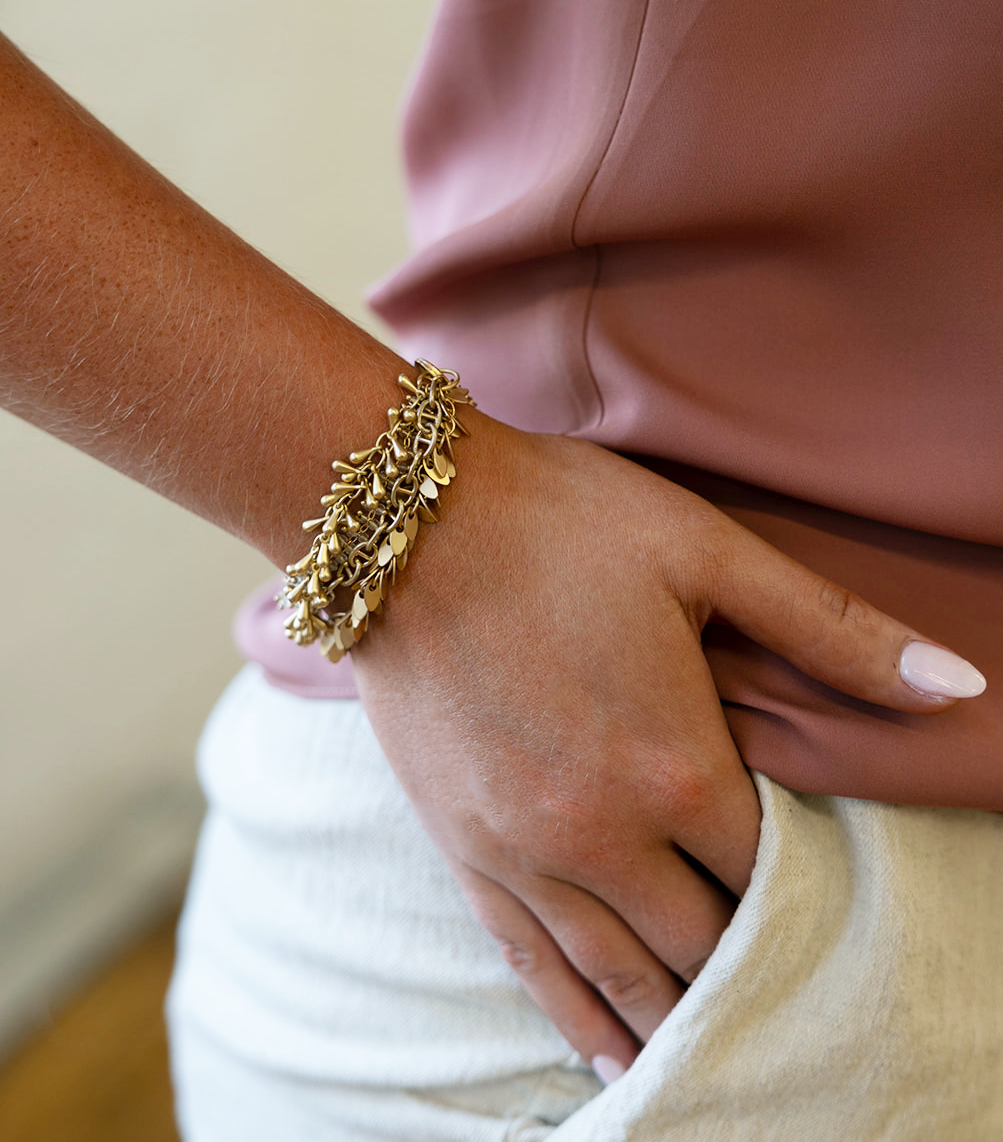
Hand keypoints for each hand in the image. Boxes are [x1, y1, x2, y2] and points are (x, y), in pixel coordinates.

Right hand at [351, 410, 978, 1077]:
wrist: (408, 522)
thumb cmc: (561, 524)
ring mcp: (524, 851)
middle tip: (787, 987)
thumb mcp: (707, 553)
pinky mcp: (462, 848)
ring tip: (718, 1057)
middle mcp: (602, 833)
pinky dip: (577, 1016)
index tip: (831, 905)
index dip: (812, 895)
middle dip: (752, 966)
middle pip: (704, 941)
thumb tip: (959, 687)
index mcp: (677, 766)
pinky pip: (530, 963)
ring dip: (677, 1016)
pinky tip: (608, 1054)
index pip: (772, 874)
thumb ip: (832, 630)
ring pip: (621, 973)